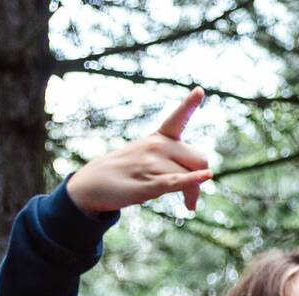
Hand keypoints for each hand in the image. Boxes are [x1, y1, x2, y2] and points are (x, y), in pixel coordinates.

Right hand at [65, 88, 212, 215]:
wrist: (93, 184)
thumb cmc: (128, 171)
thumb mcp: (149, 157)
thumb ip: (175, 159)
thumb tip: (205, 175)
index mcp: (159, 137)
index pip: (177, 118)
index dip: (189, 105)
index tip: (200, 90)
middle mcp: (157, 146)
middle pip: (200, 159)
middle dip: (202, 176)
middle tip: (193, 195)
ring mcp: (152, 163)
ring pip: (192, 176)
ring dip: (193, 193)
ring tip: (186, 203)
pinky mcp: (148, 183)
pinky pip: (177, 181)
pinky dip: (192, 180)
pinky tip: (205, 176)